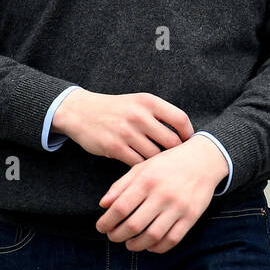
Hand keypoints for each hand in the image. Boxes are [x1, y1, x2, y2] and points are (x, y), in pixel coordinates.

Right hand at [52, 89, 191, 164]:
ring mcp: (127, 132)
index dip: (188, 134)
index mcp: (149, 101)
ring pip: (155, 156)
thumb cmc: (116, 109)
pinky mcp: (115, 147)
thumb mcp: (138, 102)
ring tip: (160, 167)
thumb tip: (186, 135)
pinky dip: (142, 168)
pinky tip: (143, 168)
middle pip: (171, 141)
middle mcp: (140, 115)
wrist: (81, 112)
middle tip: (177, 161)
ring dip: (158, 163)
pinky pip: (138, 163)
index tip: (189, 144)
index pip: (180, 119)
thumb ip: (160, 114)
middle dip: (176, 153)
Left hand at [95, 135, 228, 252]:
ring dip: (136, 245)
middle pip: (134, 225)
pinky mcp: (191, 216)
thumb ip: (121, 185)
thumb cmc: (168, 163)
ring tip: (129, 243)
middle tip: (112, 236)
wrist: (203, 160)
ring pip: (152, 236)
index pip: (120, 208)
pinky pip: (172, 240)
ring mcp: (178, 207)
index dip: (106, 222)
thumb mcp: (142, 167)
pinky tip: (149, 244)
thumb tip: (103, 205)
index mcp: (147, 180)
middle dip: (117, 236)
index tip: (101, 227)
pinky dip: (157, 247)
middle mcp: (162, 194)